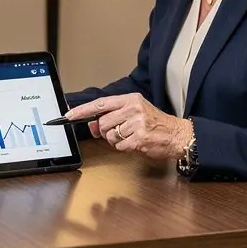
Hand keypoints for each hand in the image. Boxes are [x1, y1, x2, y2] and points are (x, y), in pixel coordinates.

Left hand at [66, 93, 192, 162]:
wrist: (177, 134)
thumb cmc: (156, 124)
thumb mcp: (135, 113)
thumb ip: (113, 116)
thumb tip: (92, 125)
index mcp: (131, 99)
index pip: (100, 104)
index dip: (82, 110)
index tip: (69, 115)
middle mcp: (133, 108)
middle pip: (103, 122)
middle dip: (106, 131)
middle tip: (119, 132)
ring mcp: (137, 123)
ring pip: (110, 136)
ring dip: (117, 140)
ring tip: (131, 136)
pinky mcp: (139, 138)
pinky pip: (119, 146)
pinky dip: (124, 147)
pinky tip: (136, 143)